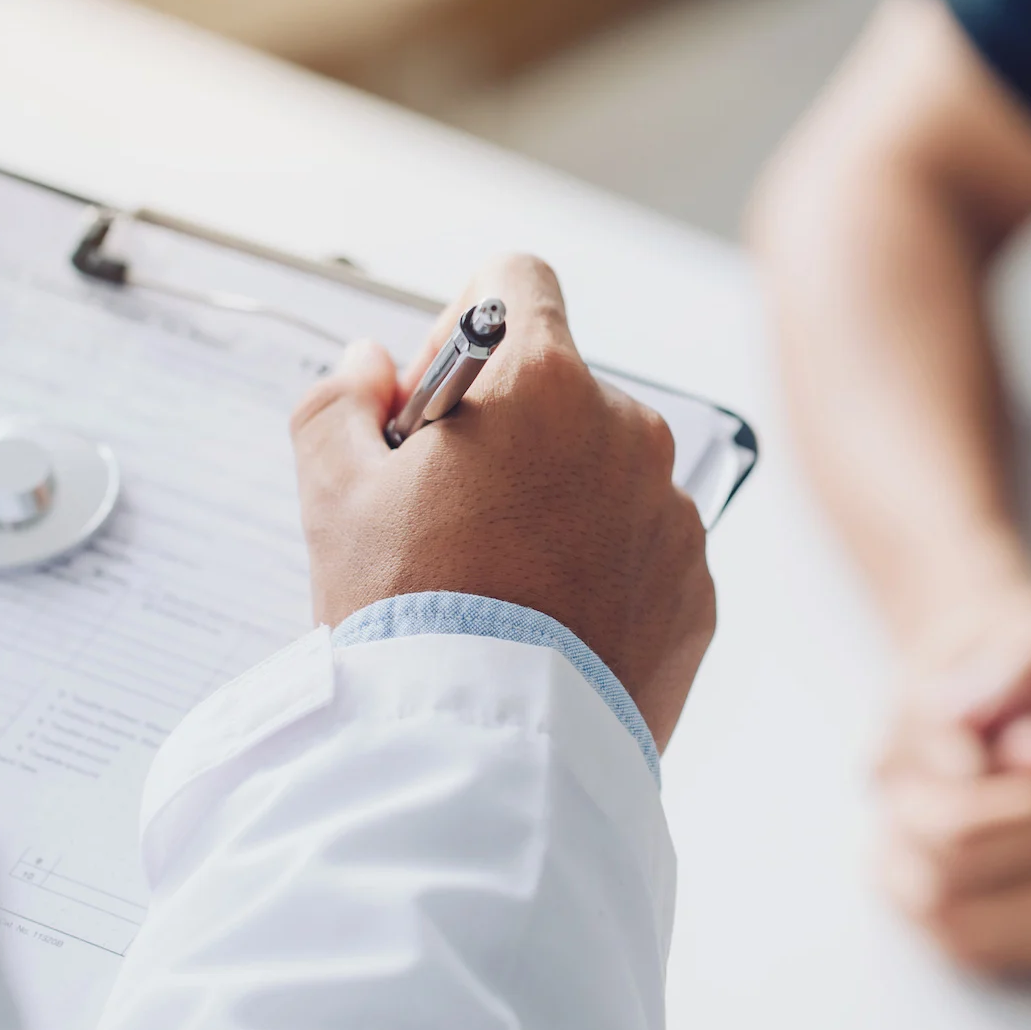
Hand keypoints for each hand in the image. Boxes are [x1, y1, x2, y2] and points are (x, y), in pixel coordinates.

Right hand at [289, 254, 715, 748]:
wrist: (488, 747)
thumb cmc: (410, 614)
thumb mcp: (332, 492)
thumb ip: (338, 399)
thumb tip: (370, 367)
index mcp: (545, 381)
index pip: (515, 282)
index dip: (462, 330)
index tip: (435, 408)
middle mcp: (629, 430)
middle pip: (561, 392)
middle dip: (509, 435)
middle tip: (450, 518)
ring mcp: (673, 513)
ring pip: (606, 476)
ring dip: (560, 506)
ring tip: (501, 588)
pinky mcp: (698, 589)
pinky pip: (644, 553)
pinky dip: (603, 574)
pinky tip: (548, 627)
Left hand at [879, 600, 1030, 974]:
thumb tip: (941, 704)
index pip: (959, 822)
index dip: (909, 793)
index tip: (903, 753)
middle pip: (948, 883)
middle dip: (900, 838)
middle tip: (891, 795)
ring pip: (961, 933)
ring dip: (909, 888)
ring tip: (901, 836)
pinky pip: (996, 954)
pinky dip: (947, 917)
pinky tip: (940, 872)